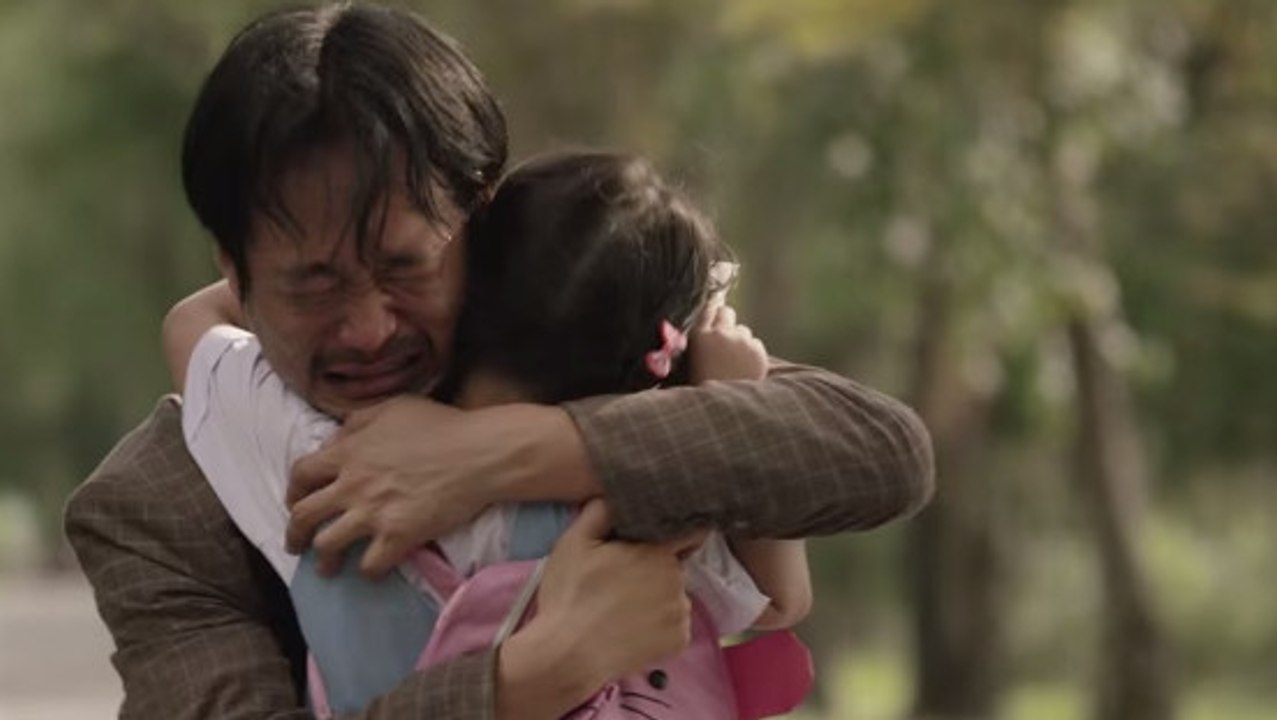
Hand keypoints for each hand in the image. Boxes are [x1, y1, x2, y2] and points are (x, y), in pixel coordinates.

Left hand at [286, 396, 500, 576]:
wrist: (479, 453)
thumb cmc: (442, 425)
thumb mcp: (394, 407)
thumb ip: (358, 421)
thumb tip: (335, 437)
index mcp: (349, 452)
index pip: (300, 475)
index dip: (292, 491)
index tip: (295, 502)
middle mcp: (352, 485)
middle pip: (304, 516)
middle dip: (295, 535)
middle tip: (297, 545)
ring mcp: (373, 514)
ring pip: (328, 546)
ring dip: (323, 560)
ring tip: (328, 568)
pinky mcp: (399, 537)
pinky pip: (370, 565)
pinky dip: (367, 571)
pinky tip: (371, 570)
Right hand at [496, 500, 706, 718]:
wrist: (568, 654)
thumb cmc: (570, 594)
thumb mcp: (574, 542)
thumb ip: (599, 511)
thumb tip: (614, 494)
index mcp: (658, 552)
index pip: (688, 532)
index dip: (675, 531)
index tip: (658, 538)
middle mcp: (678, 581)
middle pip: (673, 566)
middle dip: (654, 568)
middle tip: (621, 580)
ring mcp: (681, 613)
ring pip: (673, 596)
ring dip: (657, 597)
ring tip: (623, 608)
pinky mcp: (679, 641)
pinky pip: (673, 624)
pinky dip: (658, 625)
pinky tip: (631, 628)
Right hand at [688, 302, 768, 382]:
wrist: (723, 409)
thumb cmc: (702, 389)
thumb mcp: (689, 363)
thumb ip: (699, 341)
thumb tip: (709, 324)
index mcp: (698, 337)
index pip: (707, 310)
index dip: (712, 311)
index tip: (715, 312)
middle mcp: (720, 334)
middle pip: (726, 312)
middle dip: (726, 320)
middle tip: (726, 334)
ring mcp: (740, 341)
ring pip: (743, 330)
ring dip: (740, 340)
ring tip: (734, 361)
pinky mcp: (757, 350)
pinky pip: (756, 344)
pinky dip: (752, 353)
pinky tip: (744, 368)